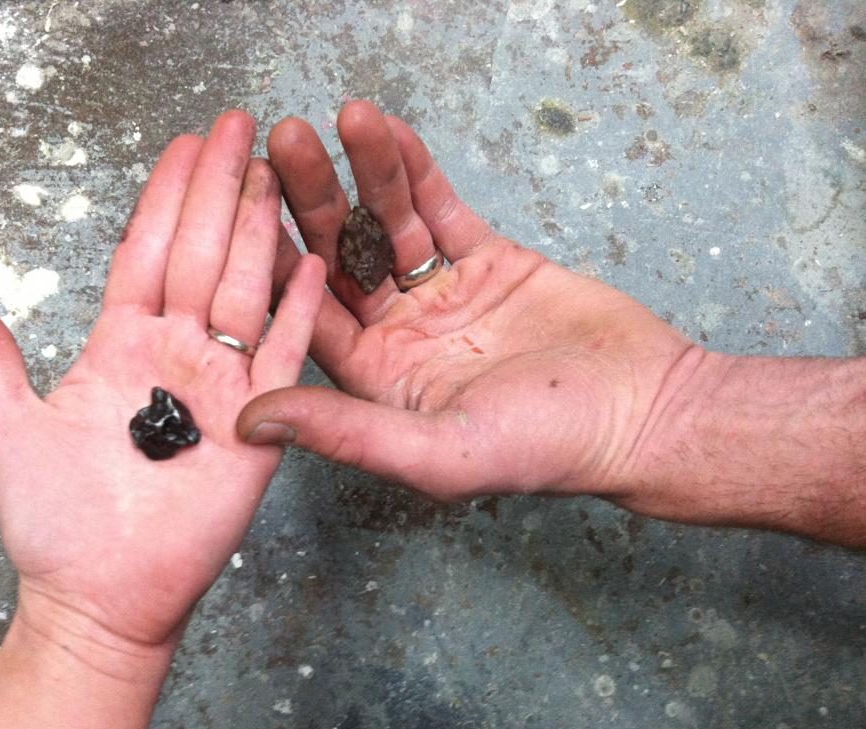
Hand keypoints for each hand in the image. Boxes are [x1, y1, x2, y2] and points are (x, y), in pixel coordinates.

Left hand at [0, 111, 324, 652]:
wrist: (103, 592)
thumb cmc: (54, 523)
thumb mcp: (5, 428)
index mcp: (120, 345)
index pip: (147, 252)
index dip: (164, 198)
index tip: (183, 146)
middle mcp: (175, 354)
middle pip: (201, 255)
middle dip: (217, 188)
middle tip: (238, 128)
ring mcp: (221, 383)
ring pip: (245, 289)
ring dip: (258, 230)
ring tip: (270, 173)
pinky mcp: (259, 419)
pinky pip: (286, 354)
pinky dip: (301, 310)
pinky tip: (312, 262)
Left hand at [239, 101, 700, 507]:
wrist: (644, 412)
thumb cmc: (547, 447)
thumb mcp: (437, 452)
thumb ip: (345, 433)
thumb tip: (248, 423)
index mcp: (375, 383)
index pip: (309, 314)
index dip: (276, 261)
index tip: (244, 208)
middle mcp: (399, 336)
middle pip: (341, 257)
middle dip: (313, 198)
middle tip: (285, 140)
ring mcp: (441, 295)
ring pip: (388, 223)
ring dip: (364, 170)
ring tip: (343, 115)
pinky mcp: (486, 261)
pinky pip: (441, 208)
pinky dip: (416, 170)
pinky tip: (388, 131)